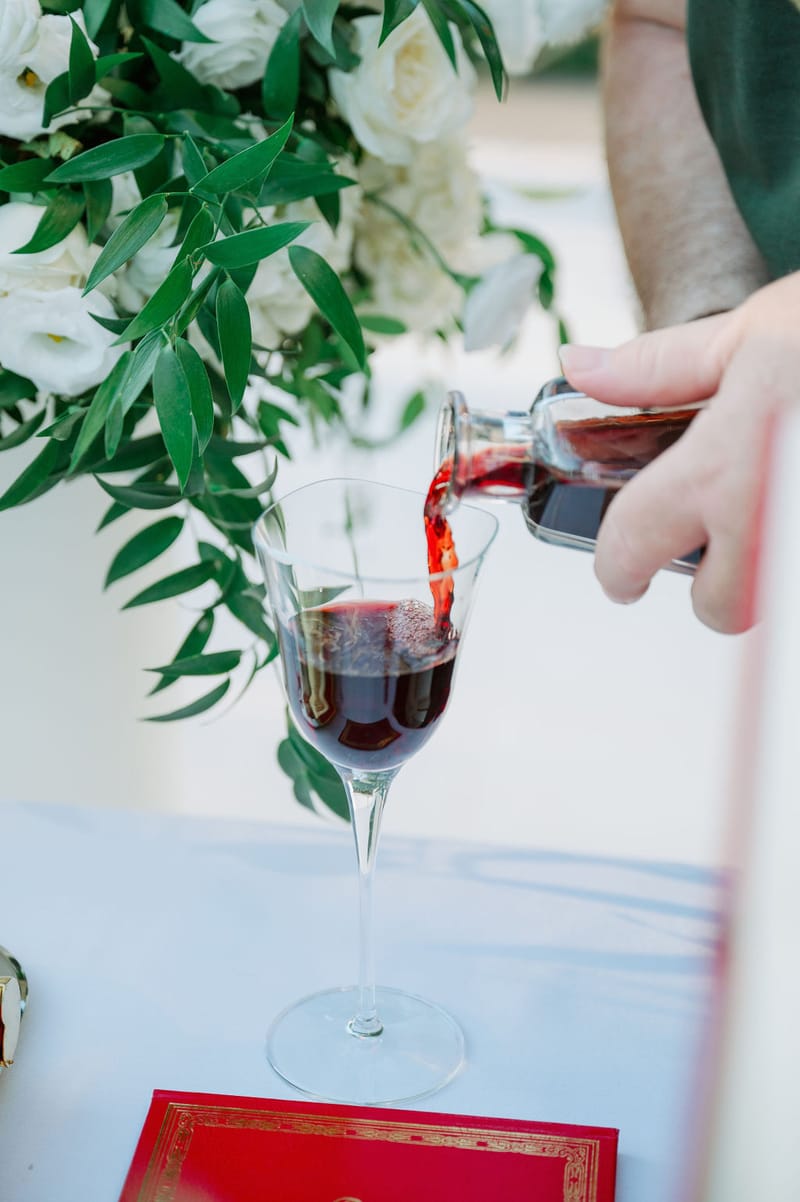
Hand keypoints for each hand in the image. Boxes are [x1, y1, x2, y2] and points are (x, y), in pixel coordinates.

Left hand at [559, 273, 799, 632]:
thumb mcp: (753, 332)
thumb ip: (657, 368)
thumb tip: (580, 367)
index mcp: (727, 466)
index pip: (632, 547)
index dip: (616, 565)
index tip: (621, 571)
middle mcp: (776, 523)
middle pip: (721, 608)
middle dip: (719, 579)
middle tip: (736, 529)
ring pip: (779, 612)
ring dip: (779, 577)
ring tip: (786, 510)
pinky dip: (797, 560)